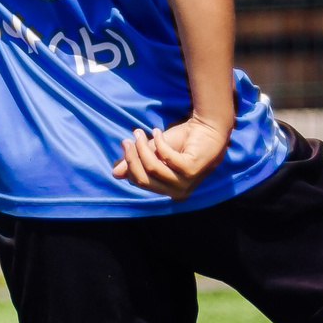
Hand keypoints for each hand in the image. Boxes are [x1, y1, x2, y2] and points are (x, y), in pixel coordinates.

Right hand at [112, 116, 227, 199]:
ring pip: (153, 167)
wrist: (208, 130)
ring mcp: (185, 183)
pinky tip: (158, 131)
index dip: (129, 163)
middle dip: (133, 156)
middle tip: (130, 138)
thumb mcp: (154, 153)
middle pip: (144, 178)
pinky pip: (165, 157)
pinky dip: (159, 142)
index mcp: (168, 190)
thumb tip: (115, 173)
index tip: (126, 144)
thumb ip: (137, 162)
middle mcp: (177, 192)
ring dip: (143, 147)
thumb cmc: (182, 143)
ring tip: (141, 132)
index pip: (140, 181)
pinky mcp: (190, 170)